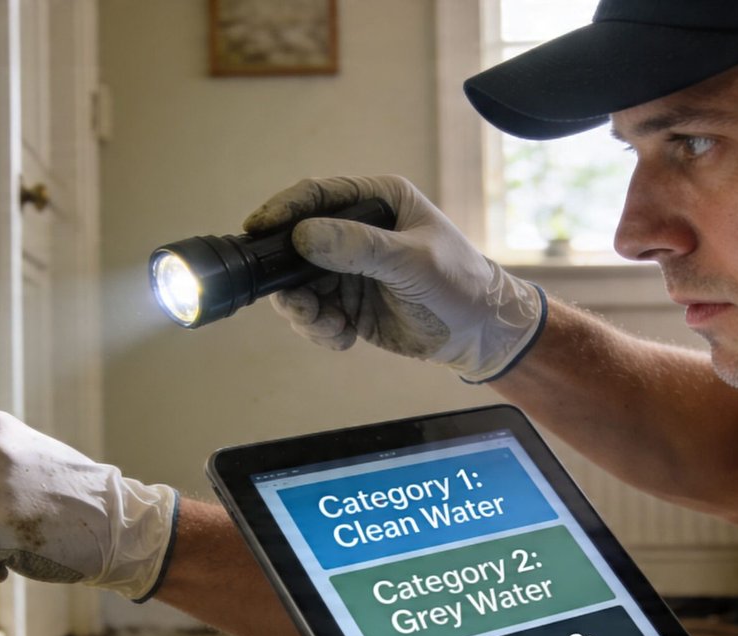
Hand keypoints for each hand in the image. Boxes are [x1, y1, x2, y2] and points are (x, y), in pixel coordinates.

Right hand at [244, 175, 545, 381]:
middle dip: (289, 279)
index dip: (283, 210)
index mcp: (377, 202)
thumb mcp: (412, 262)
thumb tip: (303, 236)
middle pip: (296, 245)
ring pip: (298, 285)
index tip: (257, 228)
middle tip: (299, 305)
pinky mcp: (346, 302)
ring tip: (331, 326)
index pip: (318, 196)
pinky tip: (344, 337)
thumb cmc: (459, 284)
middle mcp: (357, 231)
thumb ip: (359, 247)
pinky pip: (312, 313)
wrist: (479, 333)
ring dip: (305, 311)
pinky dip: (320, 329)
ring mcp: (347, 268)